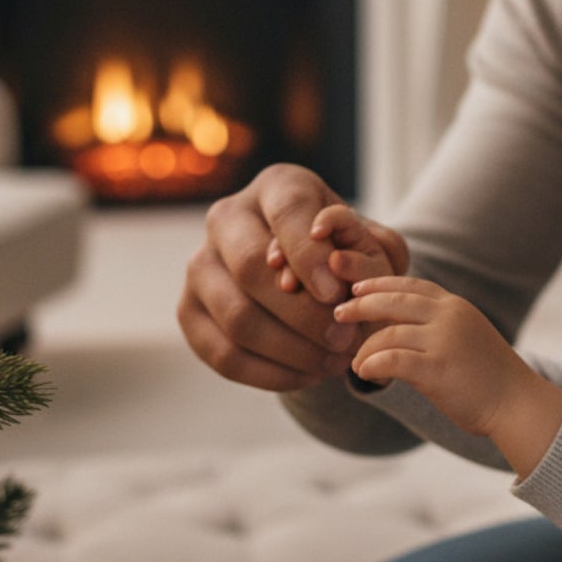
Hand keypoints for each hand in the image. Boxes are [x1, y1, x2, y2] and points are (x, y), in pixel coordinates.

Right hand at [176, 164, 407, 392]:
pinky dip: (270, 373)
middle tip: (344, 341)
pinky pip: (223, 354)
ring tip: (332, 363)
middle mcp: (227, 217)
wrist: (310, 279)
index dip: (310, 255)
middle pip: (250, 266)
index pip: (287, 212)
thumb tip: (342, 269)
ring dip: (291, 350)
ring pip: (235, 316)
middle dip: (302, 313)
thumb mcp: (372, 246)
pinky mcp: (189, 311)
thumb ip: (372, 253)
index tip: (337, 294)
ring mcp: (200, 265)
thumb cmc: (343, 256)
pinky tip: (306, 375)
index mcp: (276, 186)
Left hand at [335, 275, 561, 475]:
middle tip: (339, 313)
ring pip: (388, 334)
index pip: (410, 284)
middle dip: (361, 305)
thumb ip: (437, 324)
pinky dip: (372, 365)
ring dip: (365, 348)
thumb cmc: (488, 376)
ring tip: (355, 362)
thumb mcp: (466, 335)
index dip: (379, 284)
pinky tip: (363, 373)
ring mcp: (444, 341)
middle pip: (393, 301)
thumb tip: (396, 324)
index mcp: (455, 306)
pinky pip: (392, 360)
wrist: (519, 405)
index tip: (356, 288)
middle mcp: (449, 317)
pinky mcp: (437, 369)